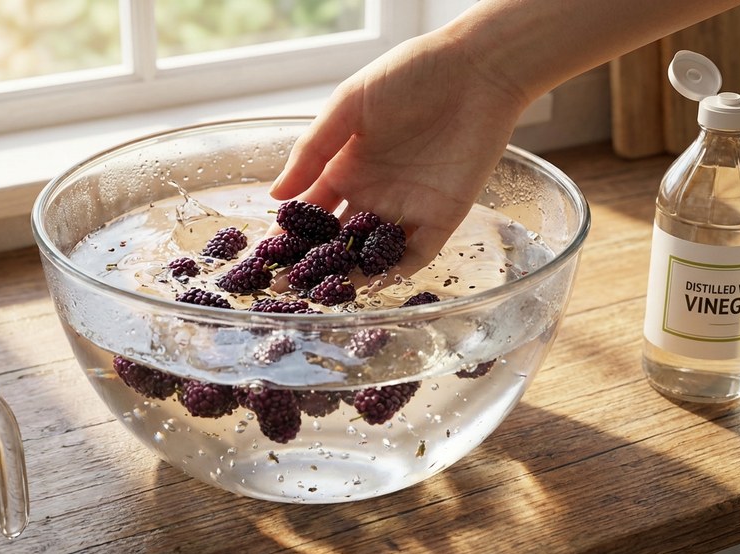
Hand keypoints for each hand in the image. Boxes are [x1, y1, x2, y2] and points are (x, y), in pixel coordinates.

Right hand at [268, 30, 526, 275]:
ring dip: (350, 275)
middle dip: (312, 265)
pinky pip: (415, 255)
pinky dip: (394, 272)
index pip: (310, 212)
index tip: (264, 259)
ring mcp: (406, 208)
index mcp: (345, 168)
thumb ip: (312, 150)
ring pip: (373, 253)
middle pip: (337, 240)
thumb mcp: (348, 106)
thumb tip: (275, 195)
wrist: (475, 71)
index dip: (288, 235)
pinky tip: (373, 286)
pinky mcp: (441, 218)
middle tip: (286, 289)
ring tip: (325, 296)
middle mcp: (373, 194)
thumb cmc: (409, 75)